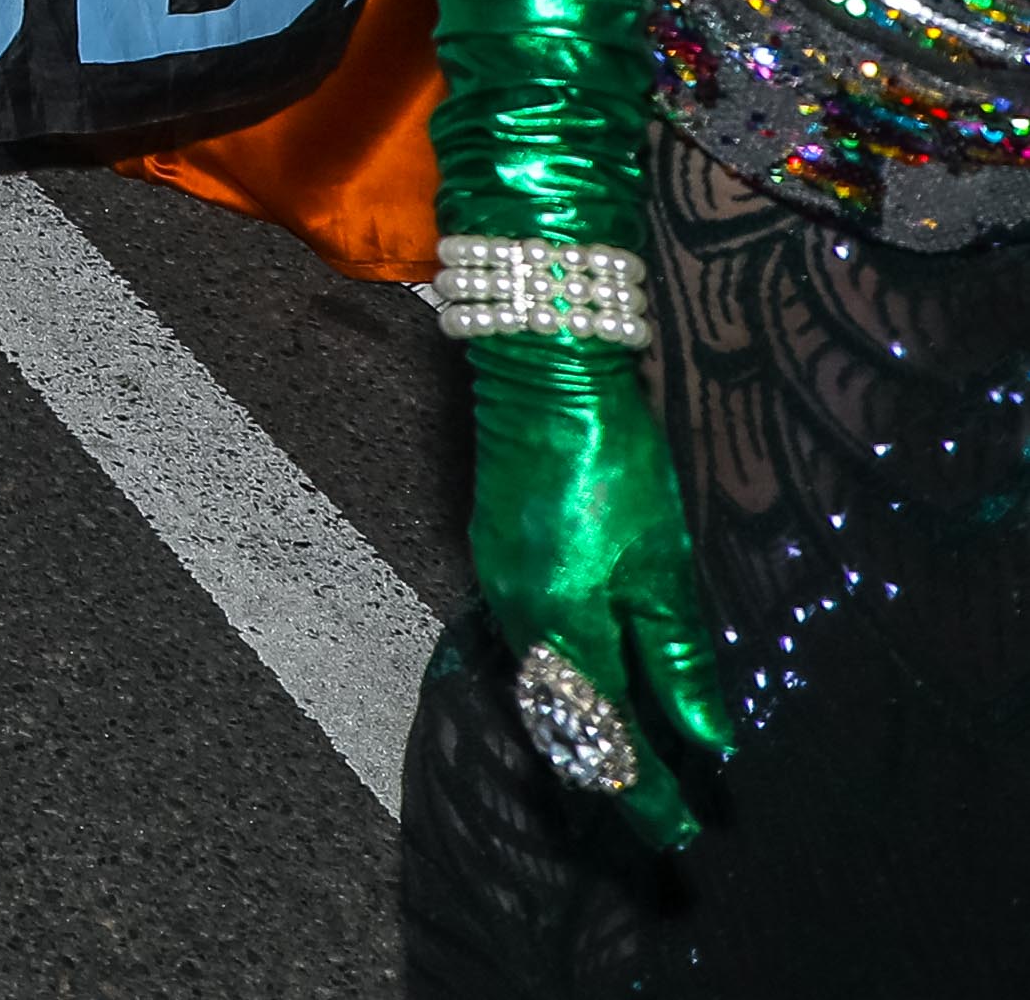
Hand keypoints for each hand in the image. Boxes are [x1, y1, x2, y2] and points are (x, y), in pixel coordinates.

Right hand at [466, 335, 735, 849]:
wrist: (539, 374)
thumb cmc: (610, 460)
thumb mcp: (662, 562)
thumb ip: (677, 655)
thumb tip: (705, 734)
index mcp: (563, 625)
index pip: (605, 736)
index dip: (645, 791)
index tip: (680, 831)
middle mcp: (520, 619)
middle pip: (563, 724)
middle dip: (613, 775)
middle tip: (660, 818)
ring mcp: (501, 587)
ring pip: (544, 689)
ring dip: (588, 734)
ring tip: (635, 767)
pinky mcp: (500, 560)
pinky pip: (531, 650)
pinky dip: (566, 686)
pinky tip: (594, 688)